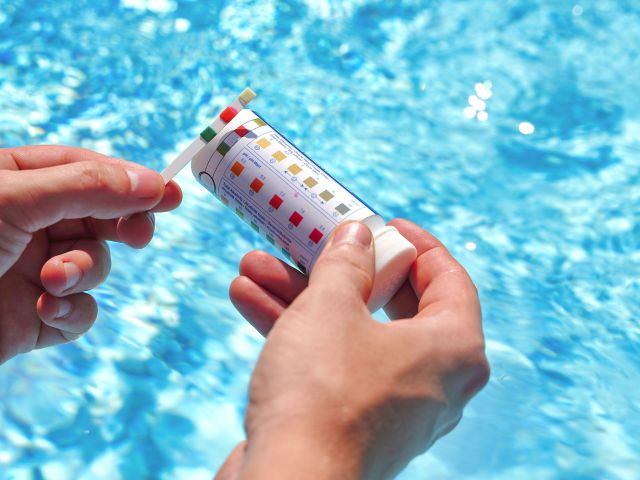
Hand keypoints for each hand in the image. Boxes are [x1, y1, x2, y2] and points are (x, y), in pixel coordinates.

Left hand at [0, 146, 181, 363]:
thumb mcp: (13, 198)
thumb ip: (88, 187)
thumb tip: (153, 182)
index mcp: (13, 181)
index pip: (86, 168)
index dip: (129, 179)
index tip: (169, 192)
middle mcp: (27, 223)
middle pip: (101, 215)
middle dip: (120, 225)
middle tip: (138, 234)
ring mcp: (33, 270)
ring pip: (95, 263)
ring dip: (83, 271)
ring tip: (52, 280)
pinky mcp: (37, 317)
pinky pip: (82, 310)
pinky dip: (73, 310)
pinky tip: (47, 309)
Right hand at [217, 219, 489, 479]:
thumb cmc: (324, 390)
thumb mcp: (332, 306)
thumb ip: (347, 263)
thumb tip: (356, 236)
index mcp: (452, 348)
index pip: (449, 279)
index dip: (416, 245)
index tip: (385, 225)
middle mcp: (433, 380)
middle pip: (391, 305)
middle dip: (339, 270)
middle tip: (314, 243)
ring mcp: (393, 406)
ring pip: (351, 333)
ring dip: (301, 297)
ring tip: (256, 265)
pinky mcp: (354, 423)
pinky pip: (333, 364)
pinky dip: (297, 333)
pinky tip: (249, 299)